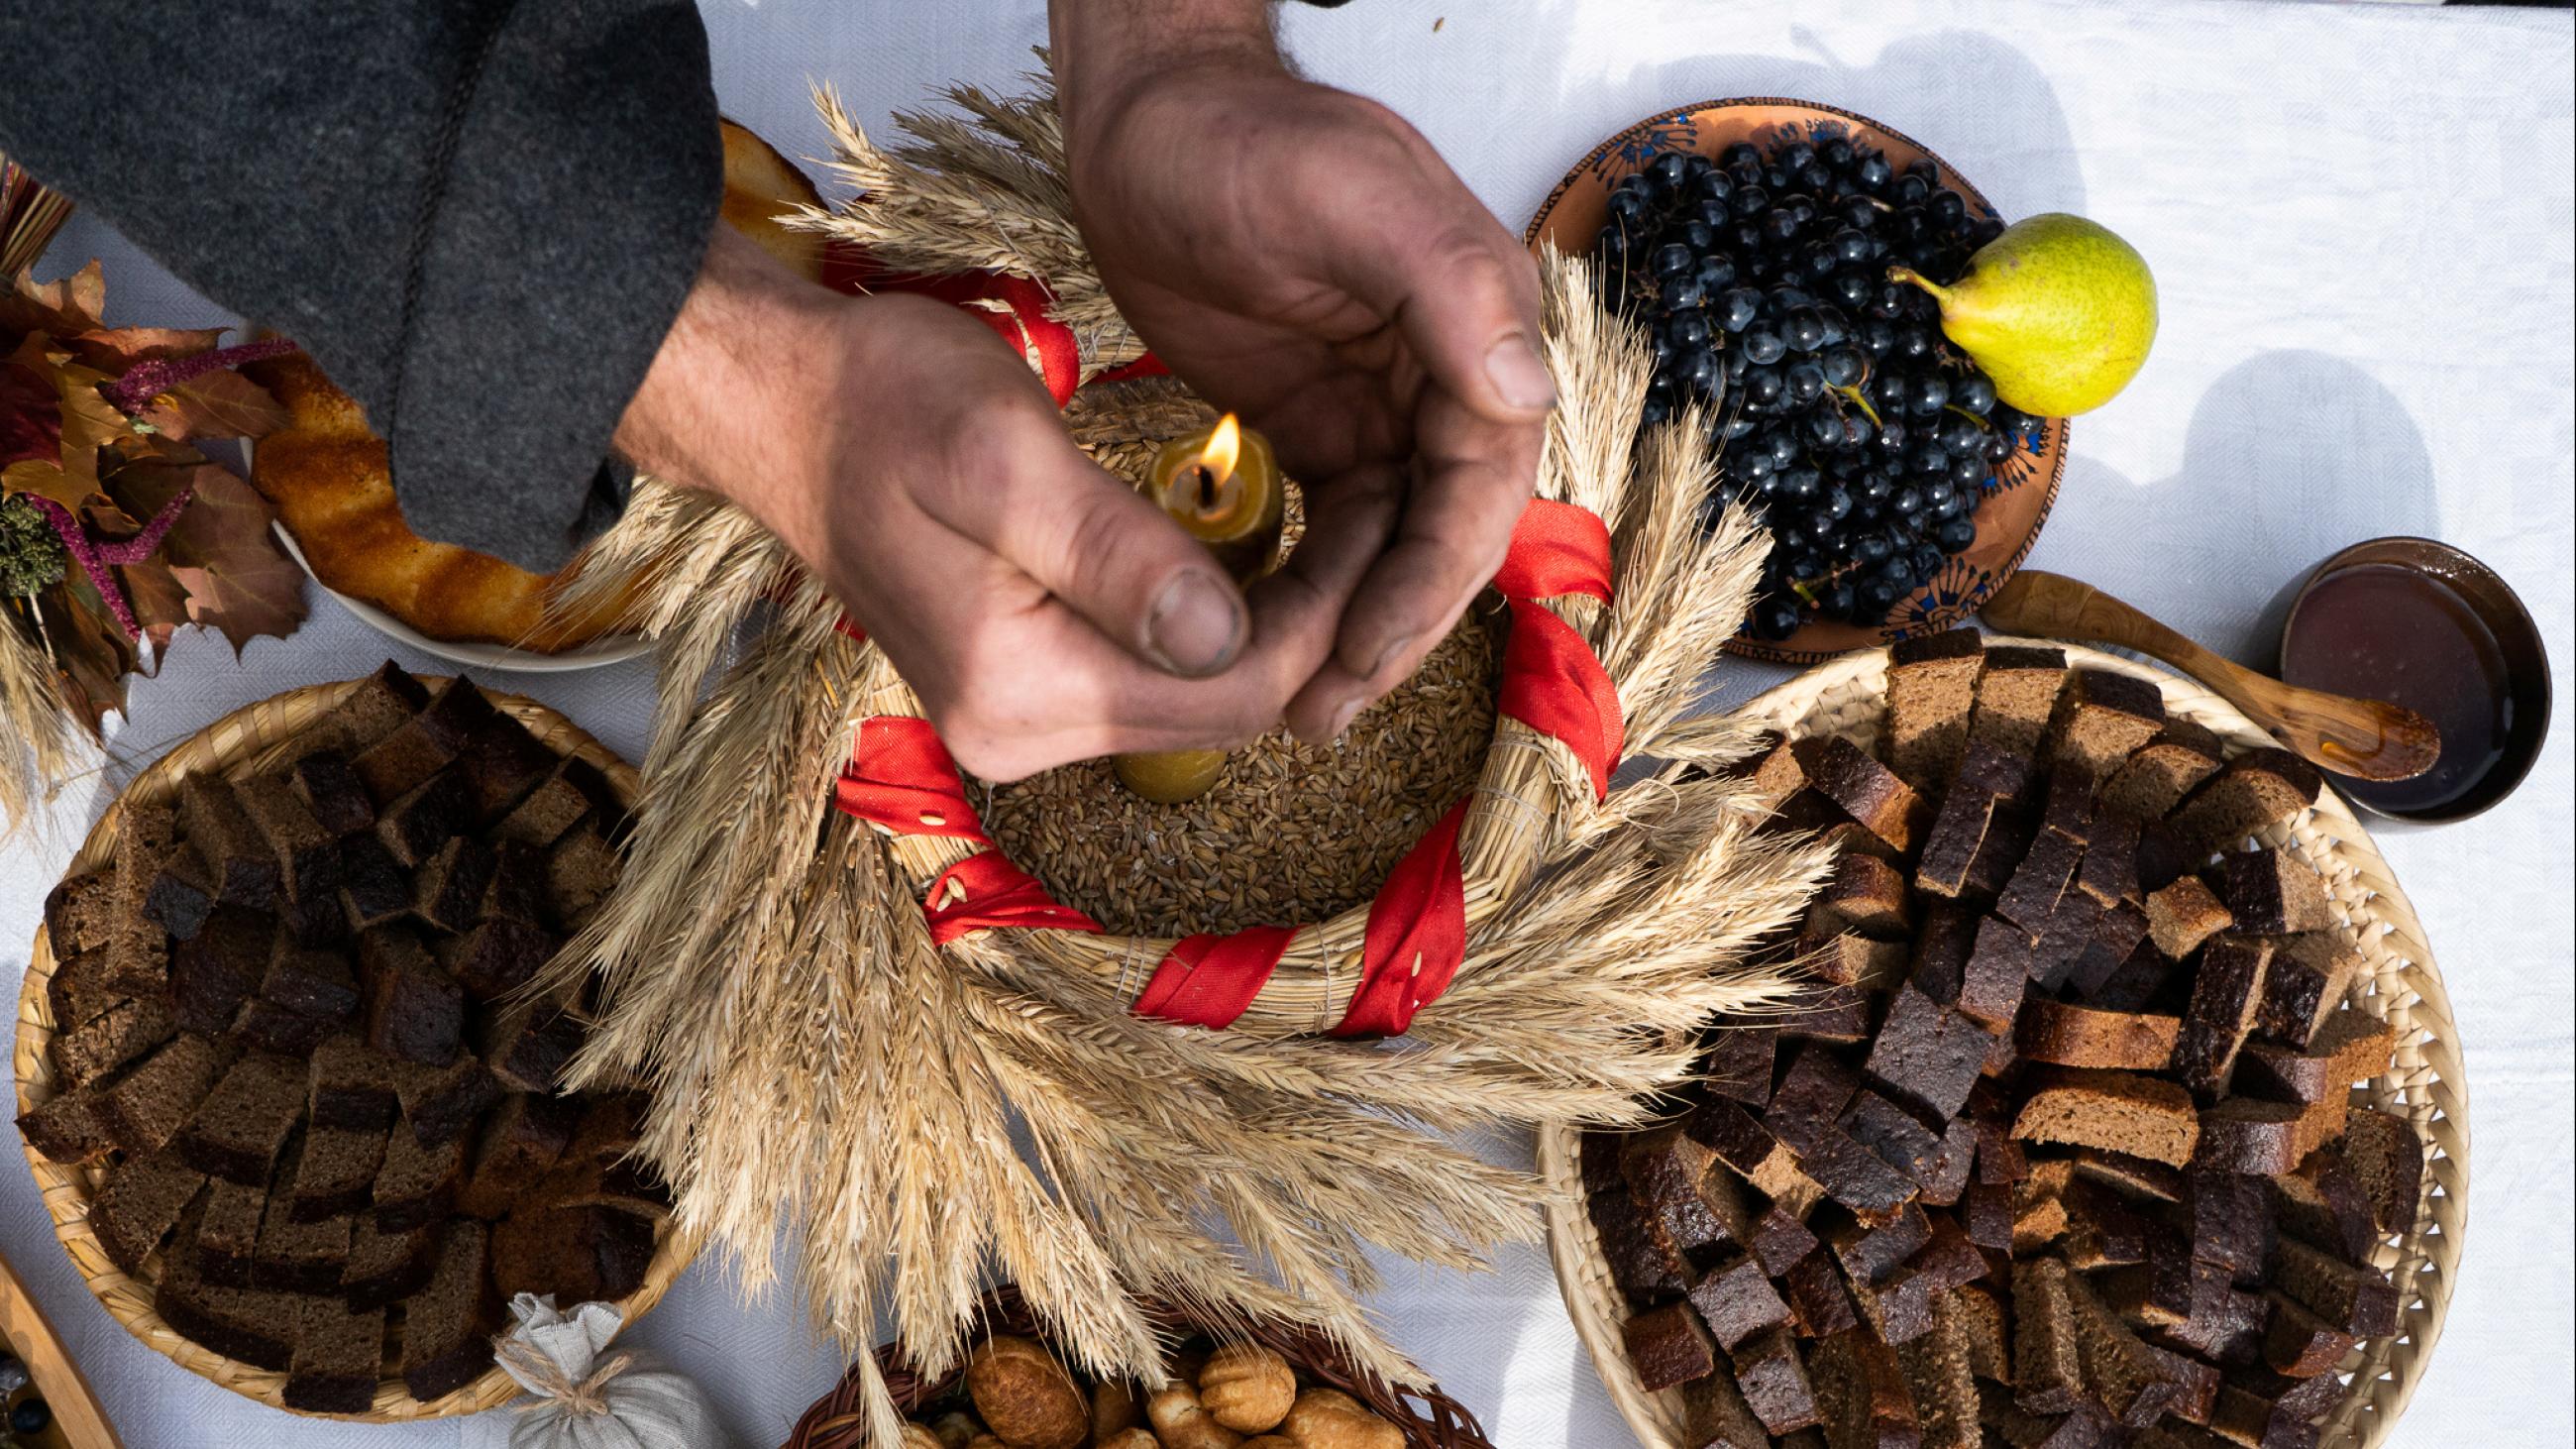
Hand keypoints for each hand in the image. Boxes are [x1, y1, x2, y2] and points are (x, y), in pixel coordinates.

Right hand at [614, 227, 1379, 779]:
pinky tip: (1245, 551)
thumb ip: (1113, 551)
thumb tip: (1222, 635)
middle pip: (1221, 713)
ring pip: (1196, 699)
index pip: (1228, 695)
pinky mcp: (1022, 688)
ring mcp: (1018, 720)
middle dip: (1309, 629)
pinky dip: (1212, 623)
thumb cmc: (880, 403)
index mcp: (1017, 689)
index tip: (1375, 522)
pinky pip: (1153, 677)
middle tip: (1371, 520)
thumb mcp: (1002, 453)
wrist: (783, 409)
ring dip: (1268, 628)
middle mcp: (1018, 735)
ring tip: (1324, 527)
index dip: (1321, 621)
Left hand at [1054, 0, 1553, 740]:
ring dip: (1357, 629)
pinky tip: (1278, 650)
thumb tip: (1523, 395)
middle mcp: (1446, 374)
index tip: (1372, 647)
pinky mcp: (1324, 426)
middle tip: (1327, 711)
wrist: (1144, 121)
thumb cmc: (1240, 137)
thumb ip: (1443, 284)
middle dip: (1396, 628)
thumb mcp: (1344, 194)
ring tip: (1302, 710)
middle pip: (1444, 532)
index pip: (1483, 477)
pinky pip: (1338, 532)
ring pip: (1393, 547)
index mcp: (1475, 324)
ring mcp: (1385, 405)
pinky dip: (1317, 593)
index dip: (1436, 575)